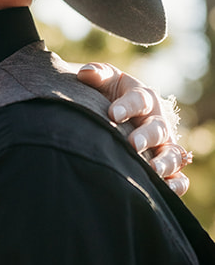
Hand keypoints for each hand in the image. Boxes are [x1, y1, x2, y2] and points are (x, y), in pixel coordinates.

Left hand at [76, 62, 191, 195]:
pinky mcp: (167, 167)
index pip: (139, 100)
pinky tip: (167, 190)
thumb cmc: (108, 94)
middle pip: (157, 129)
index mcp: (143, 98)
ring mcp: (163, 145)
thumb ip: (97, 75)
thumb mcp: (105, 80)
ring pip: (172, 154)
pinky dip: (177, 184)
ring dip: (164, 162)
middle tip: (133, 143)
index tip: (113, 114)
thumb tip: (86, 74)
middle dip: (146, 136)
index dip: (128, 106)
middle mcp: (157, 121)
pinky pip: (179, 178)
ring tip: (153, 170)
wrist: (114, 115)